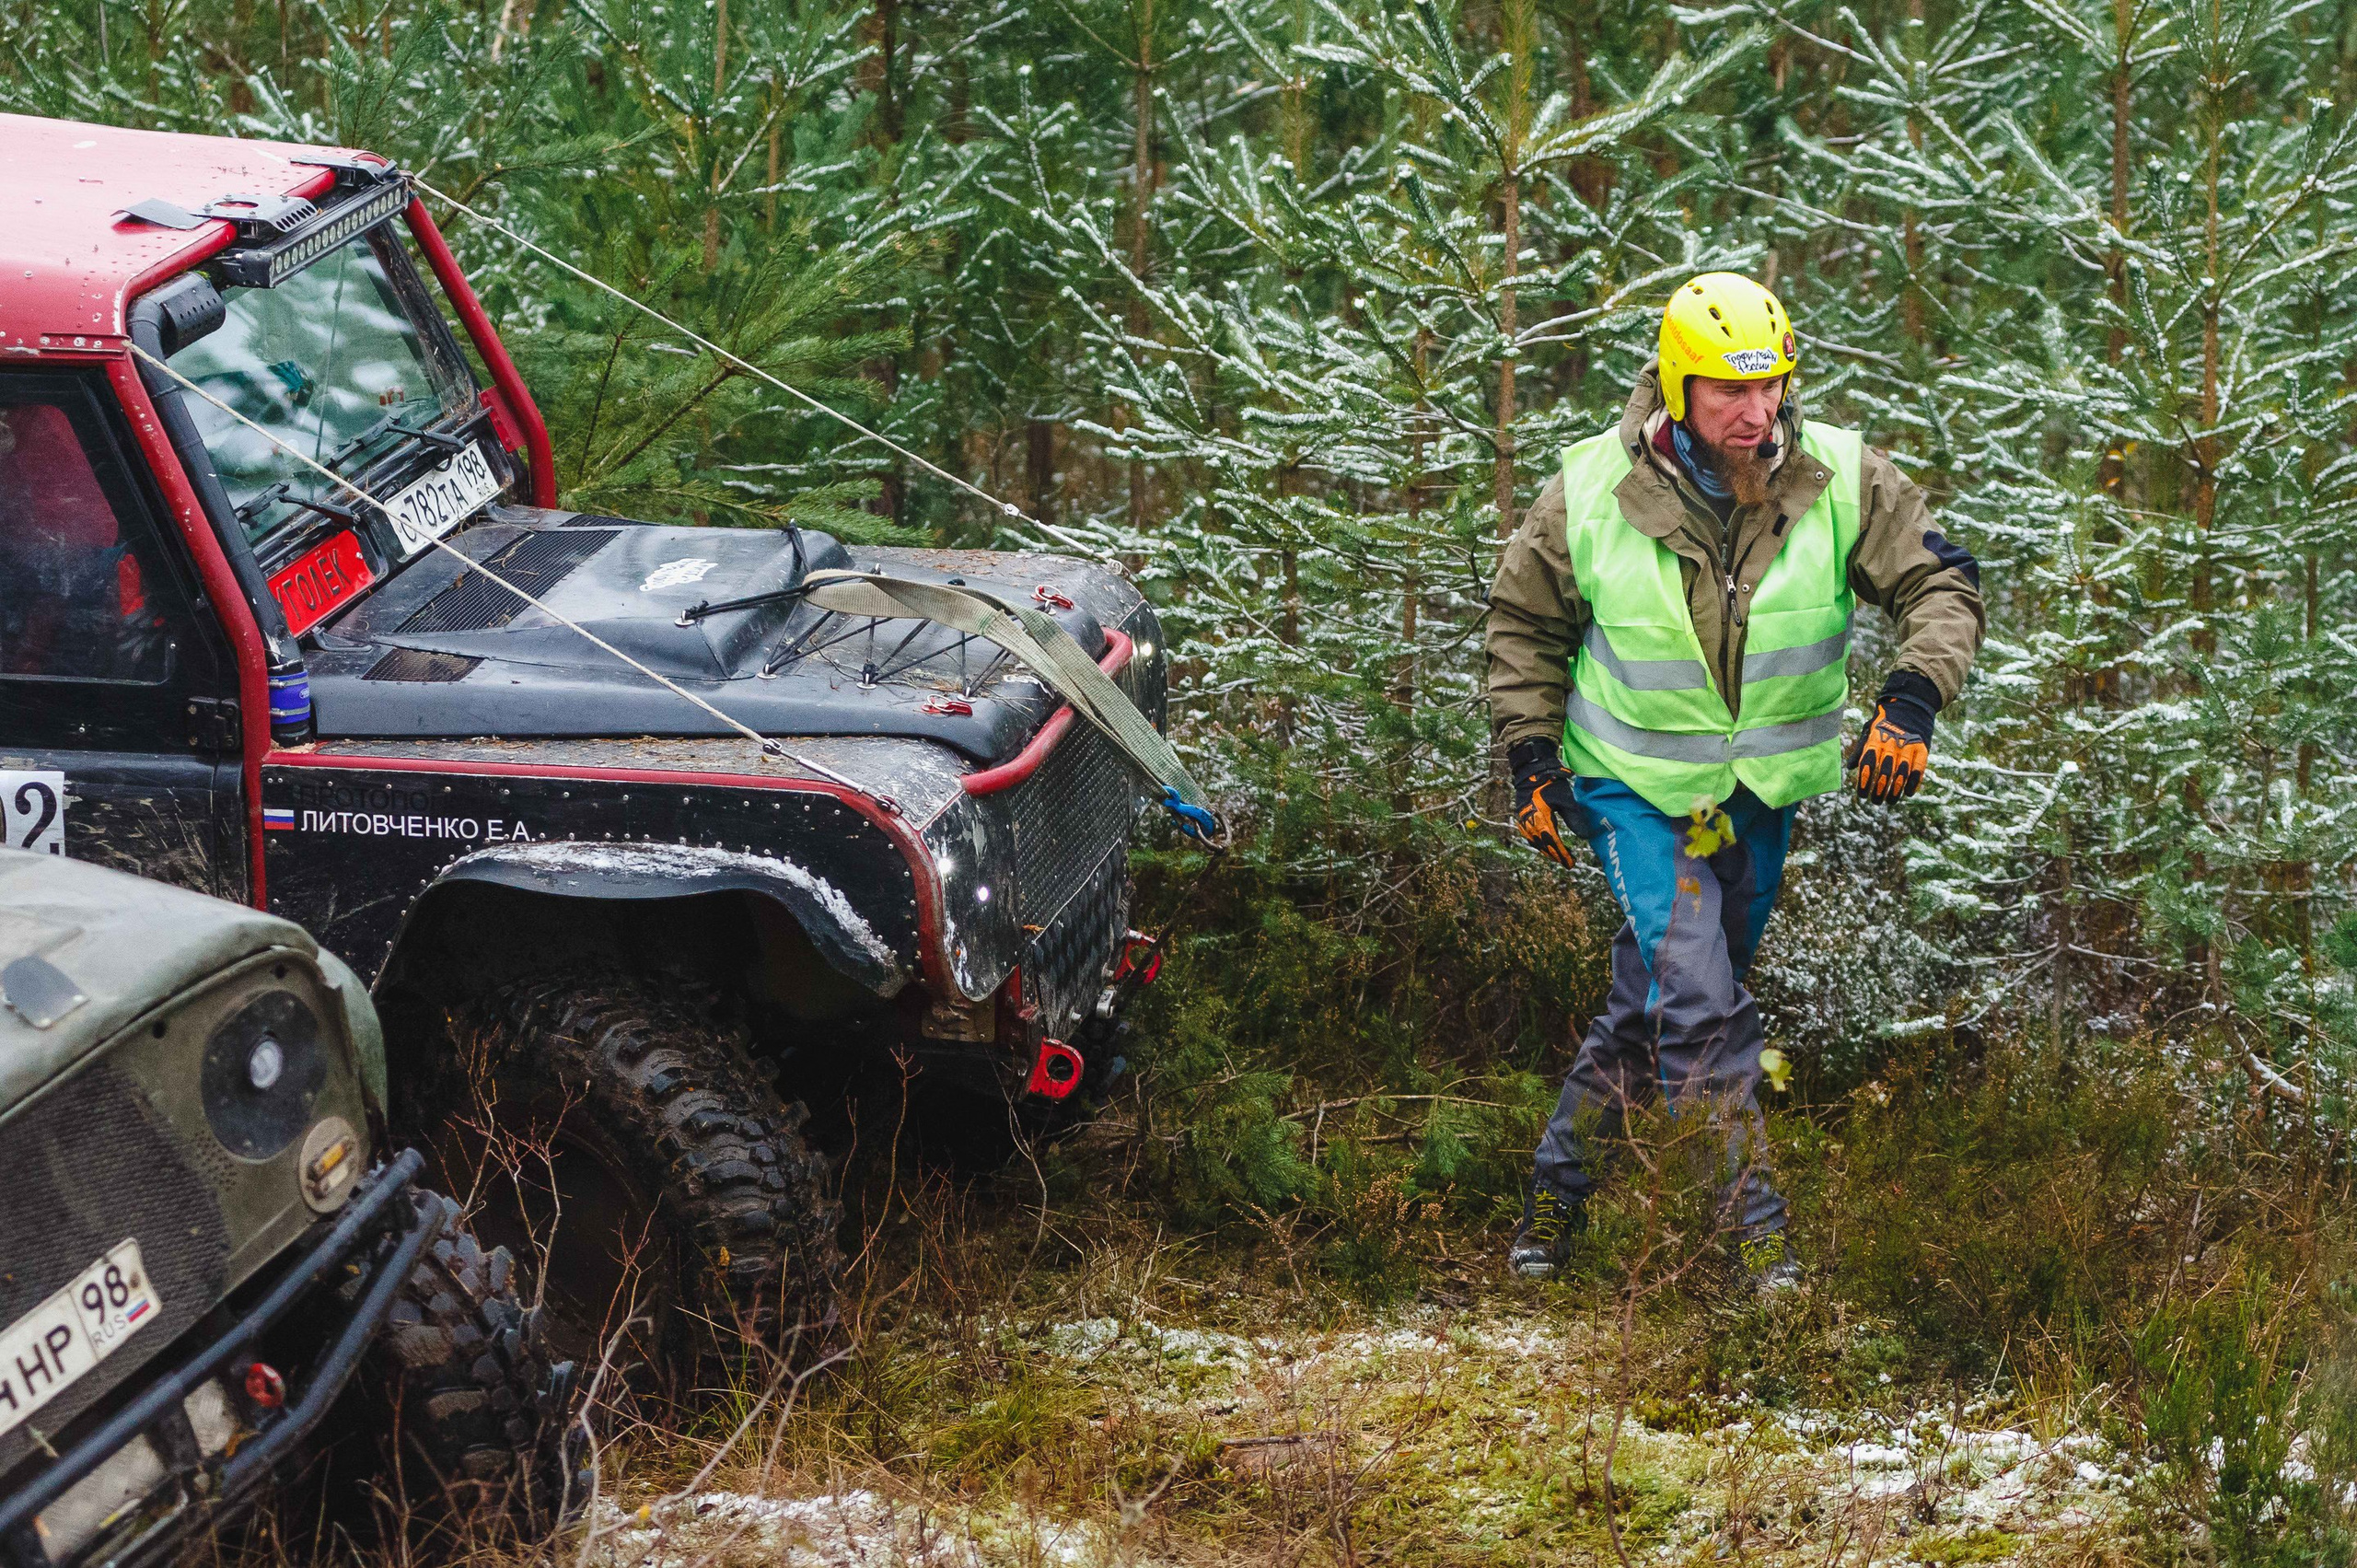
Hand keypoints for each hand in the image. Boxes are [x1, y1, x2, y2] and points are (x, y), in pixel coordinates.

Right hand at [1510, 738, 1584, 868]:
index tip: (1571, 863)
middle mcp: (1530, 823)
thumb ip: (1575, 819)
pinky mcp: (1521, 818)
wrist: (1530, 772)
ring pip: (1536, 843)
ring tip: (1558, 856)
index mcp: (1541, 819)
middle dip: (1556, 855)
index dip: (1563, 854)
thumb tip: (1584, 837)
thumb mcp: (1566, 800)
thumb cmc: (1550, 783)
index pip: (1554, 842)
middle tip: (1568, 863)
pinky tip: (1545, 845)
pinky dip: (1538, 843)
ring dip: (1547, 851)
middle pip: (1544, 846)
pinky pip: (1530, 836)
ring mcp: (1523, 821)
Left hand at [1850, 672, 1937, 802]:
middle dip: (1879, 790)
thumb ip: (1861, 749)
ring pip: (1901, 774)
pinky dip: (1914, 783)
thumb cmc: (1884, 721)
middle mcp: (1891, 743)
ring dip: (1895, 790)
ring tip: (1890, 801)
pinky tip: (1908, 793)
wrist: (1910, 704)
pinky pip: (1918, 769)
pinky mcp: (1922, 748)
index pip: (1868, 764)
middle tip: (1875, 801)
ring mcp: (1908, 746)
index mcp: (1875, 739)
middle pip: (1884, 772)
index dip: (1864, 782)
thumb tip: (1850, 768)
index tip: (1861, 795)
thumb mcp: (1869, 730)